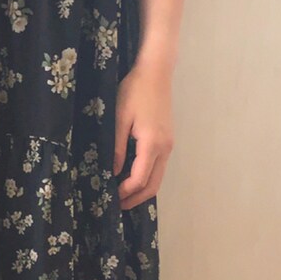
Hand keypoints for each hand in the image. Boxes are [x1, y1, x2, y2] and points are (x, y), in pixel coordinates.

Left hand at [113, 57, 173, 209]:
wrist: (155, 73)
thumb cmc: (134, 92)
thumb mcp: (119, 119)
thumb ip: (117, 148)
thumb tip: (114, 172)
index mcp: (152, 144)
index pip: (139, 179)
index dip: (125, 192)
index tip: (111, 198)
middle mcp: (165, 148)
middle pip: (154, 184)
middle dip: (137, 198)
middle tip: (118, 206)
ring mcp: (169, 145)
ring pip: (158, 177)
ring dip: (143, 189)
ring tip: (124, 196)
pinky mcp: (167, 140)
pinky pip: (159, 166)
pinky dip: (147, 177)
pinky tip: (133, 177)